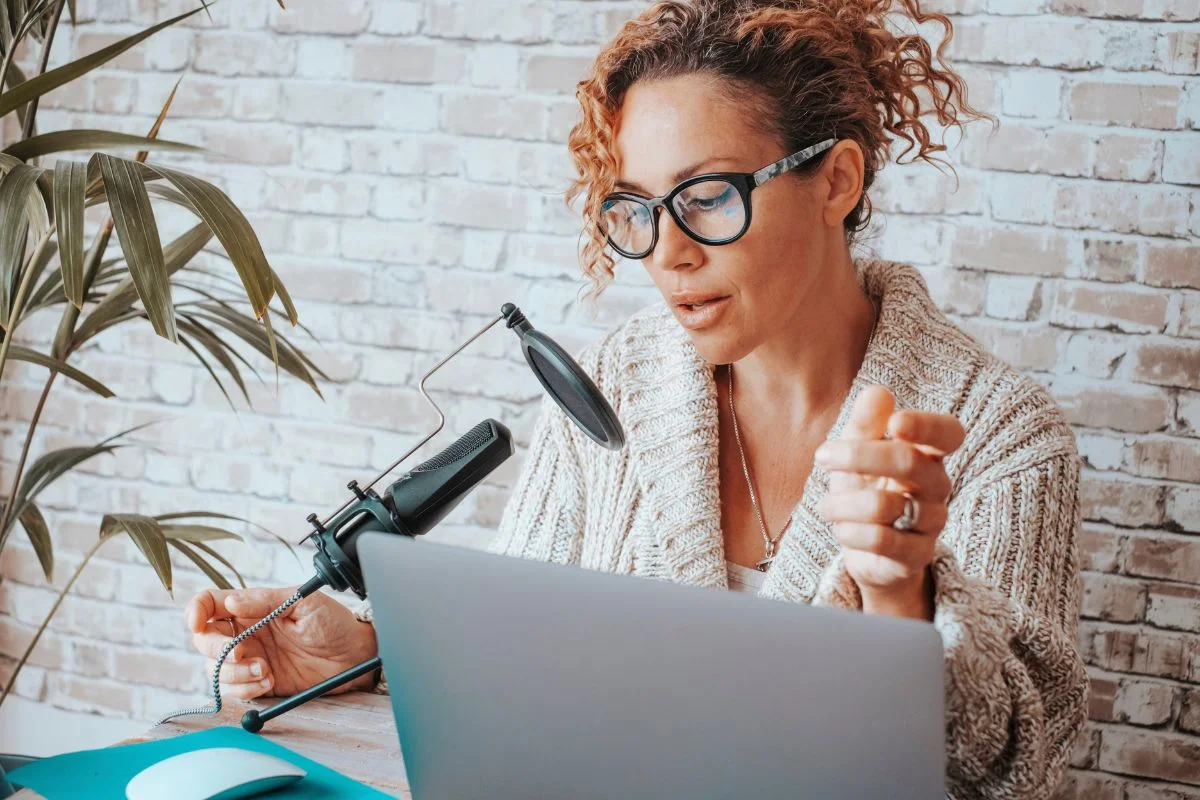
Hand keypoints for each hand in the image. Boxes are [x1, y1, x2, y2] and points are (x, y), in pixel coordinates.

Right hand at [185, 586, 377, 701]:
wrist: (354, 656)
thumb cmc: (333, 622)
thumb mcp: (302, 603)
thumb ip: (265, 601)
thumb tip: (231, 603)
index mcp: (252, 607)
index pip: (209, 604)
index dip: (195, 611)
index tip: (198, 622)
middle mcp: (245, 632)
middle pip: (204, 640)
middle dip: (217, 649)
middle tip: (243, 652)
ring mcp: (249, 659)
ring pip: (214, 669)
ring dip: (233, 673)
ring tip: (265, 670)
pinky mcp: (257, 683)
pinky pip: (233, 690)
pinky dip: (244, 689)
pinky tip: (267, 681)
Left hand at [815, 385, 963, 619]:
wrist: (867, 550)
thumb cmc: (866, 490)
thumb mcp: (857, 454)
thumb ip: (866, 424)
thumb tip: (878, 392)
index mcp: (928, 454)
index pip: (949, 433)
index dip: (927, 425)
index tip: (895, 423)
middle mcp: (937, 487)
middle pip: (909, 462)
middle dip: (858, 456)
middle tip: (822, 456)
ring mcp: (930, 523)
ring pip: (885, 505)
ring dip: (842, 503)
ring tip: (827, 505)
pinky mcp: (916, 555)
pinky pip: (881, 540)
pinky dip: (850, 532)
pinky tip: (841, 528)